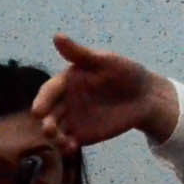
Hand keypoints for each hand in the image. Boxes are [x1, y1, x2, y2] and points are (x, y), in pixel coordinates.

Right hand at [34, 35, 179, 150]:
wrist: (146, 96)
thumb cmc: (126, 73)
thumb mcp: (106, 61)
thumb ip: (81, 54)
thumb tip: (57, 36)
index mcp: (66, 81)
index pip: (49, 91)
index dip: (42, 100)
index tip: (37, 111)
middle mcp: (64, 101)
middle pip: (49, 113)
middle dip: (46, 121)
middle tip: (48, 129)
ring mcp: (71, 119)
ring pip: (55, 129)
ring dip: (54, 136)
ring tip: (62, 141)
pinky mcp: (81, 134)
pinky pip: (69, 142)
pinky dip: (67, 146)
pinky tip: (72, 147)